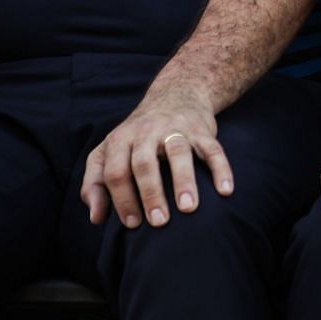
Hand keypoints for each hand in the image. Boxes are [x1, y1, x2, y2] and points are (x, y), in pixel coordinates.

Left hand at [81, 87, 231, 229]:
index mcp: (121, 139)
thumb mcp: (109, 151)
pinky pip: (213, 149)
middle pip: (145, 163)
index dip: (122, 199)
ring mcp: (176, 129)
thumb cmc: (138, 135)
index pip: (116, 171)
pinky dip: (221, 168)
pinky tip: (225, 190)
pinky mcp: (202, 130)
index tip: (133, 225)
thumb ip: (95, 183)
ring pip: (179, 153)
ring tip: (188, 209)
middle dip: (151, 194)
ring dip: (184, 182)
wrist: (176, 95)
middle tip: (158, 223)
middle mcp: (146, 132)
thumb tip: (96, 218)